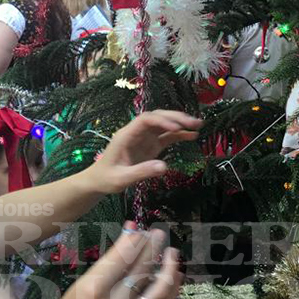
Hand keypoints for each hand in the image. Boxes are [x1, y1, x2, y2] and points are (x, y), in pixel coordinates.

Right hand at [55, 224, 182, 298]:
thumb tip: (132, 230)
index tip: (142, 230)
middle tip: (159, 234)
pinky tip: (174, 275)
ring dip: (168, 272)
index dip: (134, 243)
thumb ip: (112, 257)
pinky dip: (170, 290)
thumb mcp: (86, 277)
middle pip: (139, 274)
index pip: (120, 261)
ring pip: (157, 294)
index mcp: (95, 290)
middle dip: (151, 250)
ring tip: (172, 254)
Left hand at [82, 111, 201, 194]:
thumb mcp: (122, 178)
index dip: (162, 120)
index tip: (177, 127)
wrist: (100, 181)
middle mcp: (136, 133)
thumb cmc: (108, 178)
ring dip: (180, 123)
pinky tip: (192, 135)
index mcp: (126, 135)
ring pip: (163, 125)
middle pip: (157, 118)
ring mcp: (144, 138)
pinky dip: (179, 135)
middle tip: (194, 122)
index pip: (145, 120)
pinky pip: (166, 136)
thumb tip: (164, 167)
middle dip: (175, 117)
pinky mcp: (150, 145)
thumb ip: (142, 172)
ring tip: (198, 125)